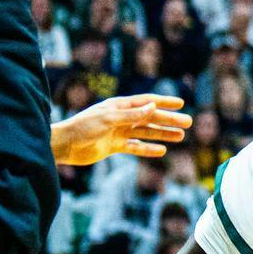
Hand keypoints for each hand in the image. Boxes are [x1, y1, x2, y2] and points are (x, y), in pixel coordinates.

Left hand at [51, 94, 191, 164]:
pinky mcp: (114, 146)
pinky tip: (161, 150)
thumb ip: (132, 115)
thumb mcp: (109, 119)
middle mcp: (121, 117)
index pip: (146, 102)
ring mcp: (119, 132)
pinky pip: (136, 147)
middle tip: (187, 123)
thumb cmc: (83, 127)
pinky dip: (148, 149)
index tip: (180, 104)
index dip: (164, 102)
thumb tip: (153, 107)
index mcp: (120, 106)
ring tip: (180, 136)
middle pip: (150, 118)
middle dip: (169, 120)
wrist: (65, 145)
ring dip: (163, 134)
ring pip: (146, 132)